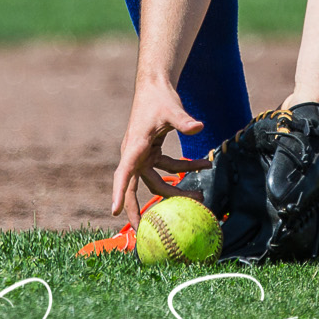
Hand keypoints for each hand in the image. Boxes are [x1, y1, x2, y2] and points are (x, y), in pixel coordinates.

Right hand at [109, 80, 210, 220]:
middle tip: (148, 233)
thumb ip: (183, 120)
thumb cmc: (159, 97)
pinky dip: (183, 169)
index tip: (114, 212)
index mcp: (134, 146)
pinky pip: (166, 167)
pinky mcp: (151, 151)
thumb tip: (198, 127)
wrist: (155, 86)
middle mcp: (134, 154)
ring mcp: (142, 154)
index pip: (123, 173)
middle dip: (140, 210)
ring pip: (156, 180)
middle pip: (135, 187)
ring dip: (176, 189)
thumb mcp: (172, 109)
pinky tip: (203, 167)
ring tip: (201, 197)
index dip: (118, 193)